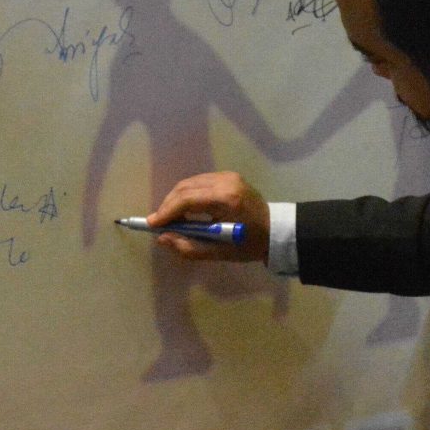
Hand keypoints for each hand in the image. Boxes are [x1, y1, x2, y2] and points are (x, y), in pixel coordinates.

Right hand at [146, 171, 270, 262]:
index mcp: (227, 199)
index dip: (167, 211)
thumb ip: (189, 247)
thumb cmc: (249, 245)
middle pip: (186, 188)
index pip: (188, 199)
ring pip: (190, 183)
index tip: (152, 224)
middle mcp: (226, 181)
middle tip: (159, 223)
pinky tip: (185, 210)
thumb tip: (162, 238)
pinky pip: (200, 182)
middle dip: (168, 205)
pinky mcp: (229, 176)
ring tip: (170, 218)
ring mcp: (228, 176)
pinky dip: (188, 195)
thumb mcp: (220, 252)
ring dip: (176, 199)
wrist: (276, 230)